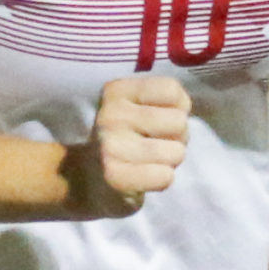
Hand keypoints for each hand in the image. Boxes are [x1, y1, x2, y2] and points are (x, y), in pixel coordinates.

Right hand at [62, 75, 191, 217]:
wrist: (85, 178)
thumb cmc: (125, 136)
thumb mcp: (138, 105)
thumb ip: (165, 99)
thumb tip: (183, 110)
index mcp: (117, 90)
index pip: (171, 90)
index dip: (178, 107)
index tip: (163, 115)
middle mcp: (111, 114)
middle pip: (179, 122)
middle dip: (177, 136)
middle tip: (157, 143)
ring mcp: (111, 146)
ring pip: (177, 152)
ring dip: (170, 160)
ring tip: (151, 160)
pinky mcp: (115, 176)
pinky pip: (165, 177)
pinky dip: (162, 179)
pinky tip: (145, 175)